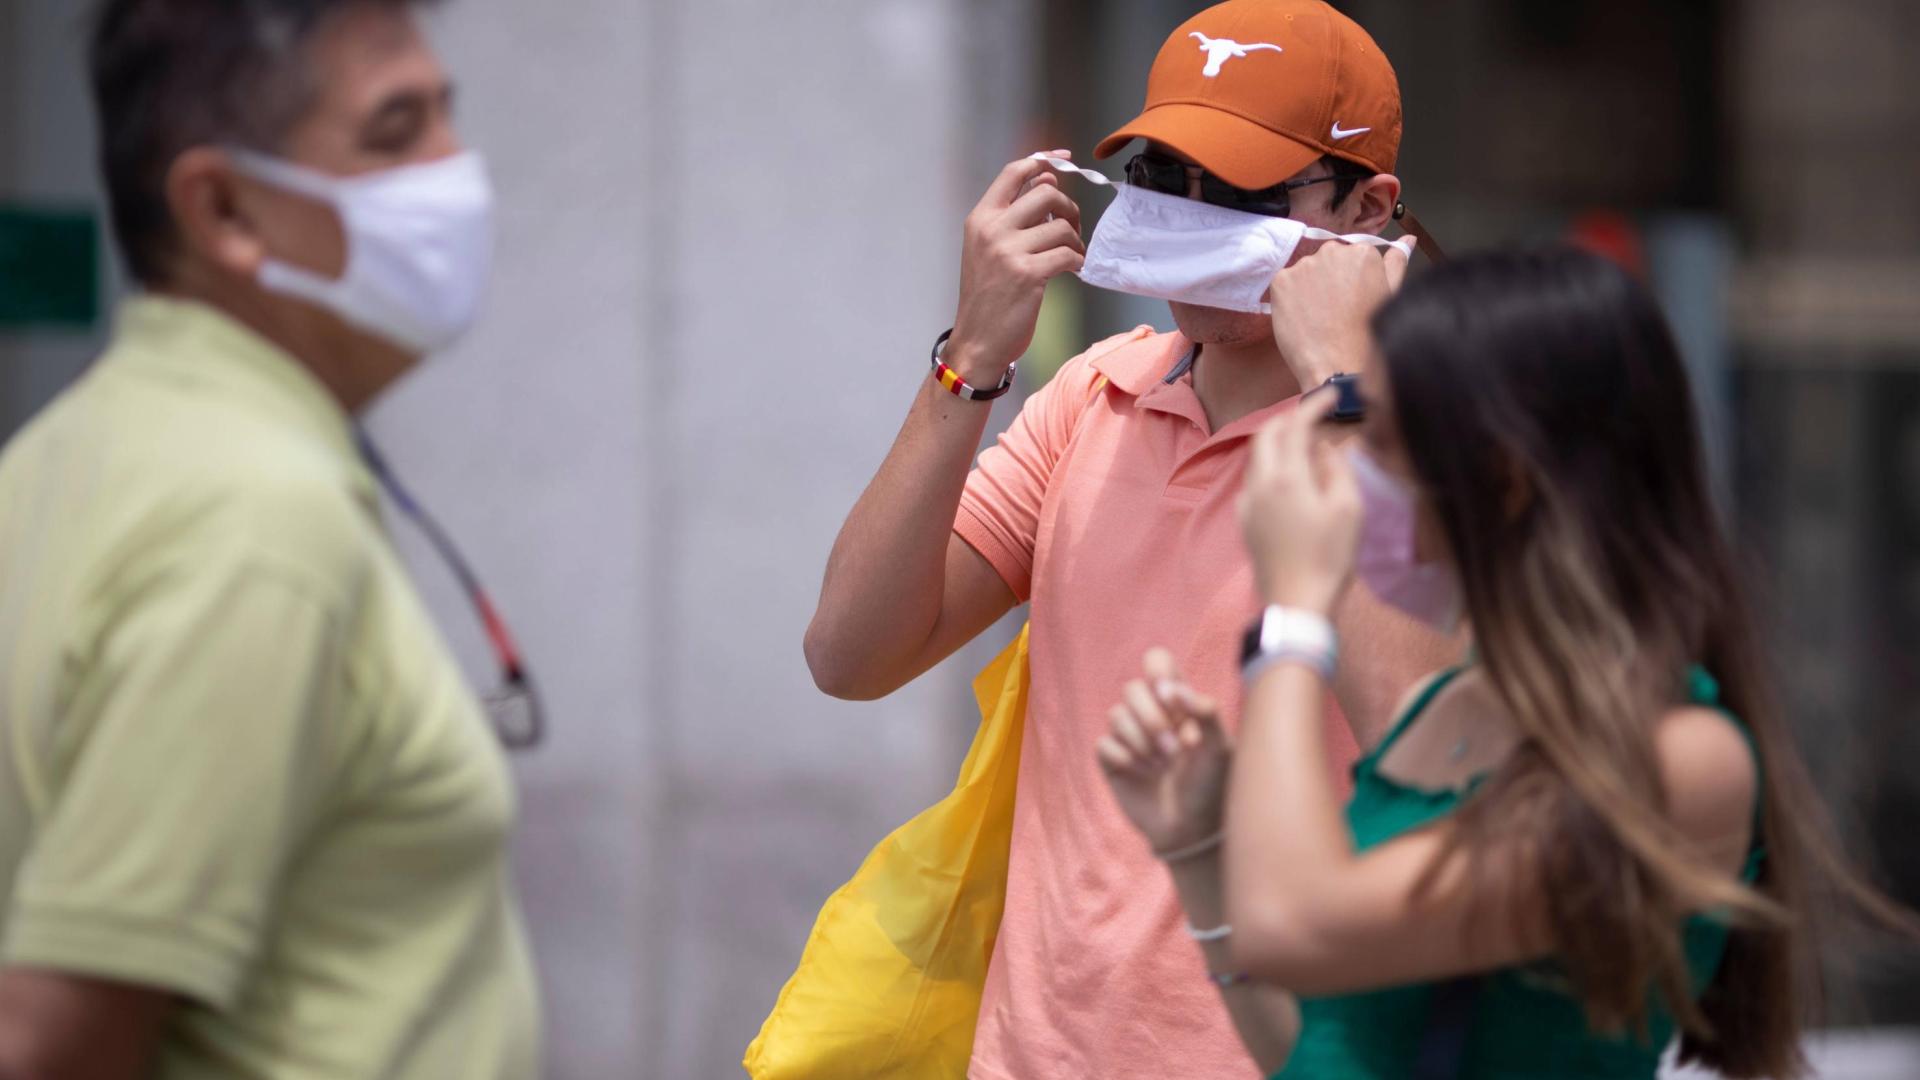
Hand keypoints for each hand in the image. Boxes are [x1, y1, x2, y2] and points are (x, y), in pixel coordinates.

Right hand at [946, 154, 1085, 381]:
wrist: (977, 340)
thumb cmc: (987, 296)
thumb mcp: (988, 248)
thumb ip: (1013, 216)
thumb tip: (1047, 181)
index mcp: (980, 218)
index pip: (1014, 173)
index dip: (1043, 161)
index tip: (1064, 160)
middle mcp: (992, 229)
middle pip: (1046, 192)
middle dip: (1068, 207)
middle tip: (1071, 228)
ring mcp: (1008, 251)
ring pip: (1062, 226)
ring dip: (1075, 241)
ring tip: (1070, 255)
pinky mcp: (1028, 274)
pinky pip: (1068, 255)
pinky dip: (1077, 262)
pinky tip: (1072, 271)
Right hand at [1097, 648, 1232, 855]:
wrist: (1192, 828)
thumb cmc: (1212, 785)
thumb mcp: (1220, 749)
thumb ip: (1206, 712)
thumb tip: (1176, 689)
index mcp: (1178, 702)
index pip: (1157, 662)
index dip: (1157, 669)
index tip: (1168, 693)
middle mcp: (1151, 713)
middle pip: (1132, 688)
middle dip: (1151, 718)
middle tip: (1175, 748)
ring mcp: (1129, 735)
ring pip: (1115, 714)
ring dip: (1142, 741)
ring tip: (1162, 766)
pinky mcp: (1112, 759)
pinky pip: (1104, 744)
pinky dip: (1125, 759)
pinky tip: (1142, 775)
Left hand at [1239, 393, 1362, 614]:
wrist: (1297, 604)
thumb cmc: (1330, 558)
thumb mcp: (1349, 509)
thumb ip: (1338, 468)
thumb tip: (1325, 447)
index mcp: (1286, 478)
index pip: (1295, 426)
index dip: (1313, 405)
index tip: (1331, 395)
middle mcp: (1259, 485)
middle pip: (1266, 434)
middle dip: (1290, 418)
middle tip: (1316, 416)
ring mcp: (1247, 504)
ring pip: (1257, 457)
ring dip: (1279, 442)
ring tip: (1308, 446)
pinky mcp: (1245, 522)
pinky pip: (1255, 480)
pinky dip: (1272, 466)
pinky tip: (1291, 478)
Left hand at [1268, 239, 1409, 389]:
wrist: (1338, 366)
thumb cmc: (1368, 334)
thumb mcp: (1390, 295)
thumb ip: (1396, 262)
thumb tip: (1407, 240)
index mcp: (1362, 252)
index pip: (1353, 256)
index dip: (1351, 280)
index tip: (1351, 298)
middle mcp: (1332, 251)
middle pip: (1328, 260)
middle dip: (1330, 279)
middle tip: (1336, 310)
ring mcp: (1304, 265)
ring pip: (1306, 272)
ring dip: (1310, 288)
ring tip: (1320, 317)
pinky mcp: (1281, 281)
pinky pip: (1285, 284)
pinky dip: (1290, 298)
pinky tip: (1303, 318)